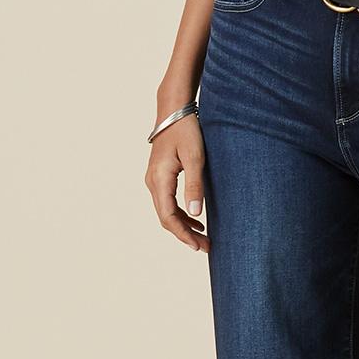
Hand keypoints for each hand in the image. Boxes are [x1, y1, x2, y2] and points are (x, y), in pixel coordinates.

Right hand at [147, 112, 209, 250]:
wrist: (174, 111)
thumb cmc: (186, 131)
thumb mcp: (195, 157)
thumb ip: (195, 185)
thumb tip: (196, 213)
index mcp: (160, 179)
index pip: (168, 217)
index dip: (183, 234)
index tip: (199, 246)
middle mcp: (153, 182)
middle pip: (166, 218)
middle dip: (185, 235)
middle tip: (206, 247)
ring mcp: (155, 180)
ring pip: (167, 212)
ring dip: (184, 227)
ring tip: (203, 238)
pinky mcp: (161, 176)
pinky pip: (168, 202)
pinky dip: (181, 215)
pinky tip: (197, 220)